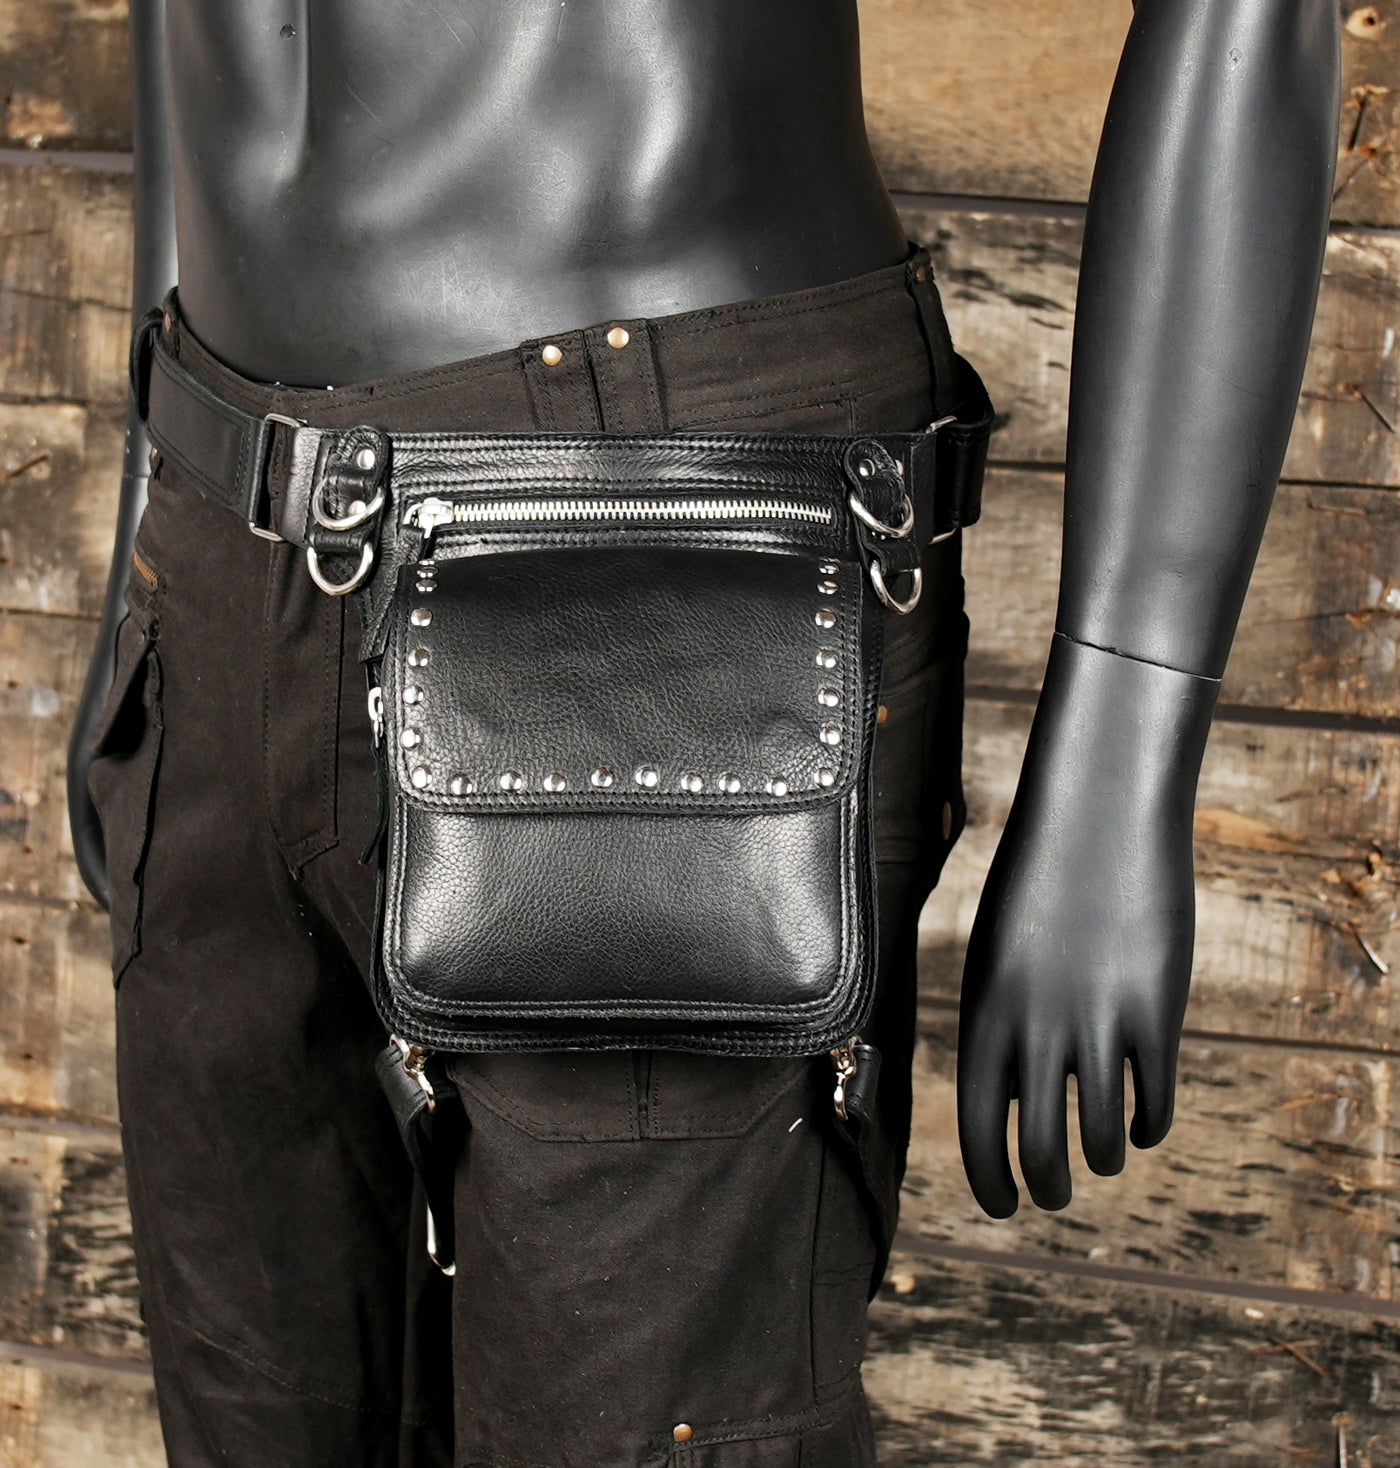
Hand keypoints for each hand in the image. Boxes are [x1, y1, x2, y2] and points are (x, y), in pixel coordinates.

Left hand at [956, 634, 1216, 1216]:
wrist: (1095, 816)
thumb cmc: (1037, 882)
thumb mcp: (999, 952)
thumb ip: (1001, 1024)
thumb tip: (1009, 1095)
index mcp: (983, 1014)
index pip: (978, 1130)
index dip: (990, 1182)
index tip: (1004, 1208)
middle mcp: (1036, 1029)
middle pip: (1039, 1151)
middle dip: (1046, 1187)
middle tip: (1053, 1195)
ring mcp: (1098, 1023)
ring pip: (1101, 1138)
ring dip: (1100, 1159)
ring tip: (1100, 1156)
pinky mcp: (1157, 1013)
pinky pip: (1154, 1103)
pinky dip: (1148, 1126)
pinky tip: (1143, 1123)